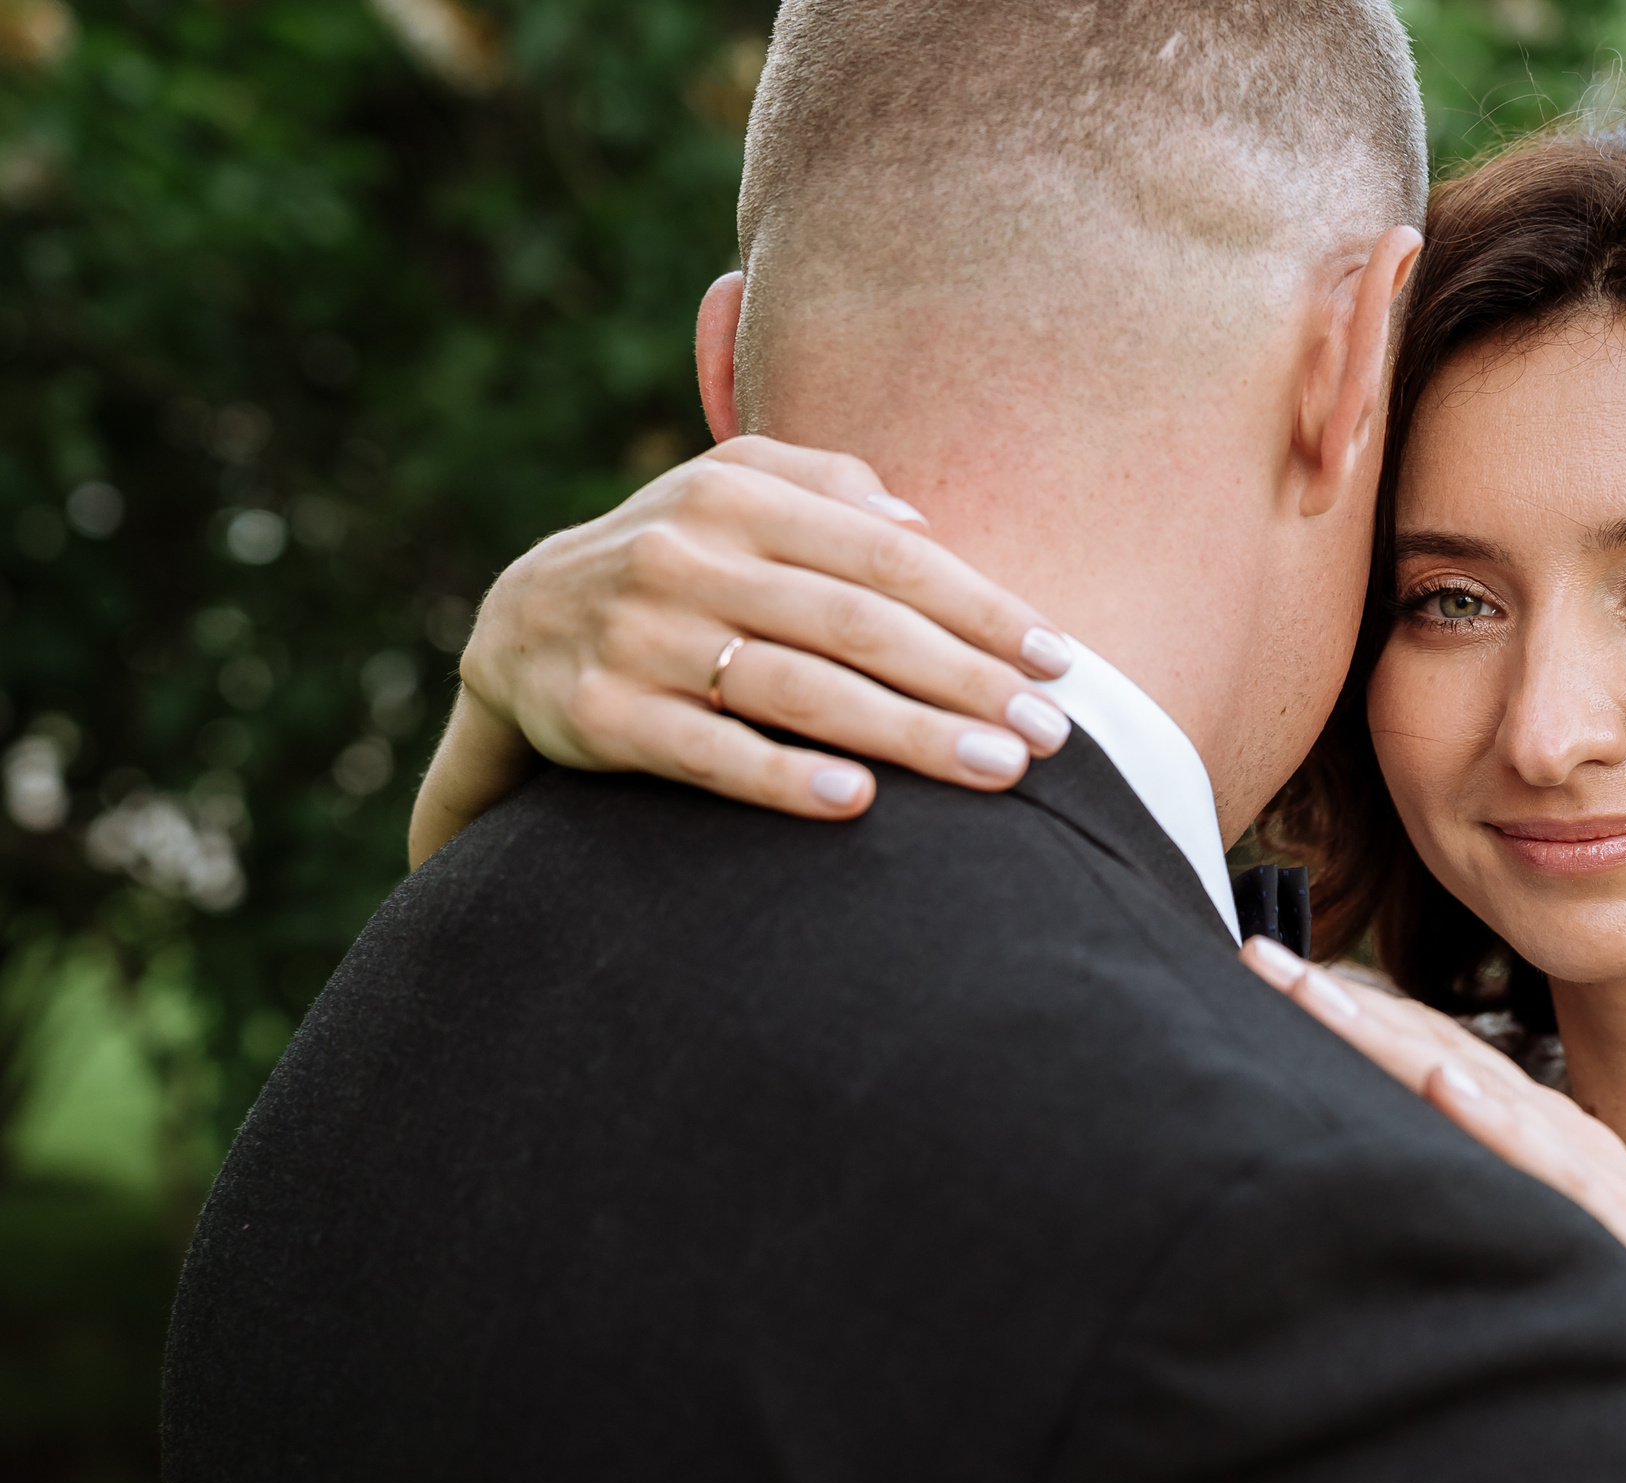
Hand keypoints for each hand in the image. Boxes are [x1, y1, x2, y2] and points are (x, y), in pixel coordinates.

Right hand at [411, 435, 1075, 863]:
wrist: (518, 623)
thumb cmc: (677, 558)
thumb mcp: (734, 493)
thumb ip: (829, 489)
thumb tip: (926, 526)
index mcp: (734, 497)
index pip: (886, 555)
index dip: (981, 607)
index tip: (1059, 660)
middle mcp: (686, 559)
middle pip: (856, 624)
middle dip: (965, 681)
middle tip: (1053, 733)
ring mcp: (643, 638)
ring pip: (797, 689)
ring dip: (906, 733)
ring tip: (996, 771)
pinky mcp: (604, 716)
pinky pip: (708, 751)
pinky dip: (782, 778)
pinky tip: (858, 802)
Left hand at [1238, 935, 1625, 1482]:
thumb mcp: (1581, 1428)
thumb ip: (1504, 1335)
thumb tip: (1381, 1284)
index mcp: (1616, 1298)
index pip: (1502, 1148)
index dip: (1400, 1064)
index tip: (1297, 1006)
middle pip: (1518, 1126)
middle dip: (1391, 1037)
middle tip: (1271, 965)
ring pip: (1561, 1162)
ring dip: (1439, 1065)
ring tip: (1335, 999)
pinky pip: (1616, 1248)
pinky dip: (1534, 1160)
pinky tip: (1455, 1091)